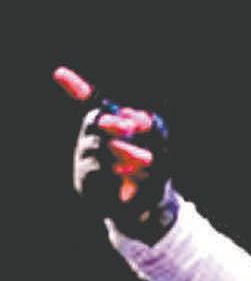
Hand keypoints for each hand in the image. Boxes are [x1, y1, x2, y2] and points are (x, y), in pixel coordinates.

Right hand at [56, 65, 179, 243]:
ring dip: (126, 151)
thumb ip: (152, 127)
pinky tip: (127, 177)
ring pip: (99, 146)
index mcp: (108, 127)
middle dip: (114, 123)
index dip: (76, 88)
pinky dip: (116, 172)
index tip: (60, 73)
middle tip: (130, 126)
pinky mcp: (85, 180)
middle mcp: (93, 140)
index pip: (90, 103)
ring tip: (146, 160)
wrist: (147, 207)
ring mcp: (86, 159)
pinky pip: (96, 169)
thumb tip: (136, 118)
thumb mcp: (160, 144)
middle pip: (95, 121)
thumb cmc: (153, 170)